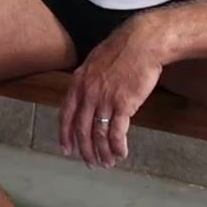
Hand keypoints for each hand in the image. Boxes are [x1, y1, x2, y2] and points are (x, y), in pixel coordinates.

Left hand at [59, 16, 165, 167]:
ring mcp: (104, 99)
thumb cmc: (122, 50)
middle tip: (90, 162)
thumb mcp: (95, 62)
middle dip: (84, 149)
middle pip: (81, 128)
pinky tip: (121, 153)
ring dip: (102, 152)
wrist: (142, 43)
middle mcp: (88, 92)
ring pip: (98, 134)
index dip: (65, 134)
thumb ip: (88, 80)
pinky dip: (117, 147)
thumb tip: (85, 93)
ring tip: (107, 162)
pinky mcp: (123, 104)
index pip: (66, 114)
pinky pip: (116, 132)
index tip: (66, 148)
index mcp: (79, 81)